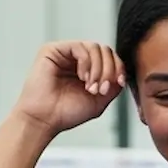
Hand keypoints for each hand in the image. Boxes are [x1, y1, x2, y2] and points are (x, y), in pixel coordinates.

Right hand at [9, 41, 124, 135]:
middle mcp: (76, 59)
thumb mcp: (99, 100)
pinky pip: (80, 47)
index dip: (118, 68)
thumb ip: (113, 85)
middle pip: (105, 50)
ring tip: (91, 87)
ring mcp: (65, 53)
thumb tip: (122, 72)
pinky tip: (82, 78)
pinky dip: (87, 63)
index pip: (110, 58)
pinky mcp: (53, 50)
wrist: (44, 119)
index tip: (118, 83)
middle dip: (109, 70)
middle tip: (101, 90)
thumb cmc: (66, 112)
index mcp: (87, 69)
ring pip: (95, 48)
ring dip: (99, 69)